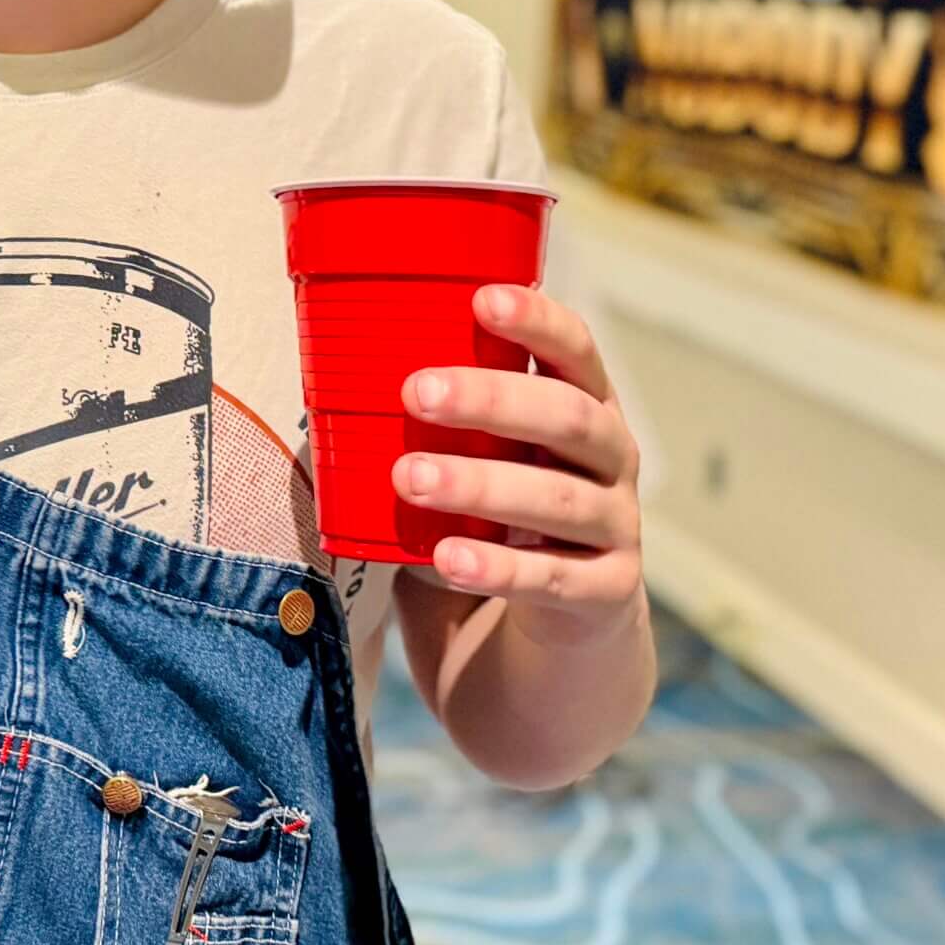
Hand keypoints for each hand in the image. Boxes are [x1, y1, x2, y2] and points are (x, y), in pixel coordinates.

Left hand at [394, 285, 643, 647]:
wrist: (549, 644)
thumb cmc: (495, 527)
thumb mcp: (475, 465)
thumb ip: (434, 431)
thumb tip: (328, 382)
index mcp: (583, 409)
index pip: (576, 352)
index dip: (539, 322)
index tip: (483, 300)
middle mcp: (611, 461)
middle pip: (568, 418)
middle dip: (492, 400)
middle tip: (417, 392)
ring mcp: (616, 529)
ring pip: (558, 500)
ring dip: (481, 485)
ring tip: (411, 479)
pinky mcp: (606, 596)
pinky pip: (552, 580)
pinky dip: (498, 569)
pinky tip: (446, 559)